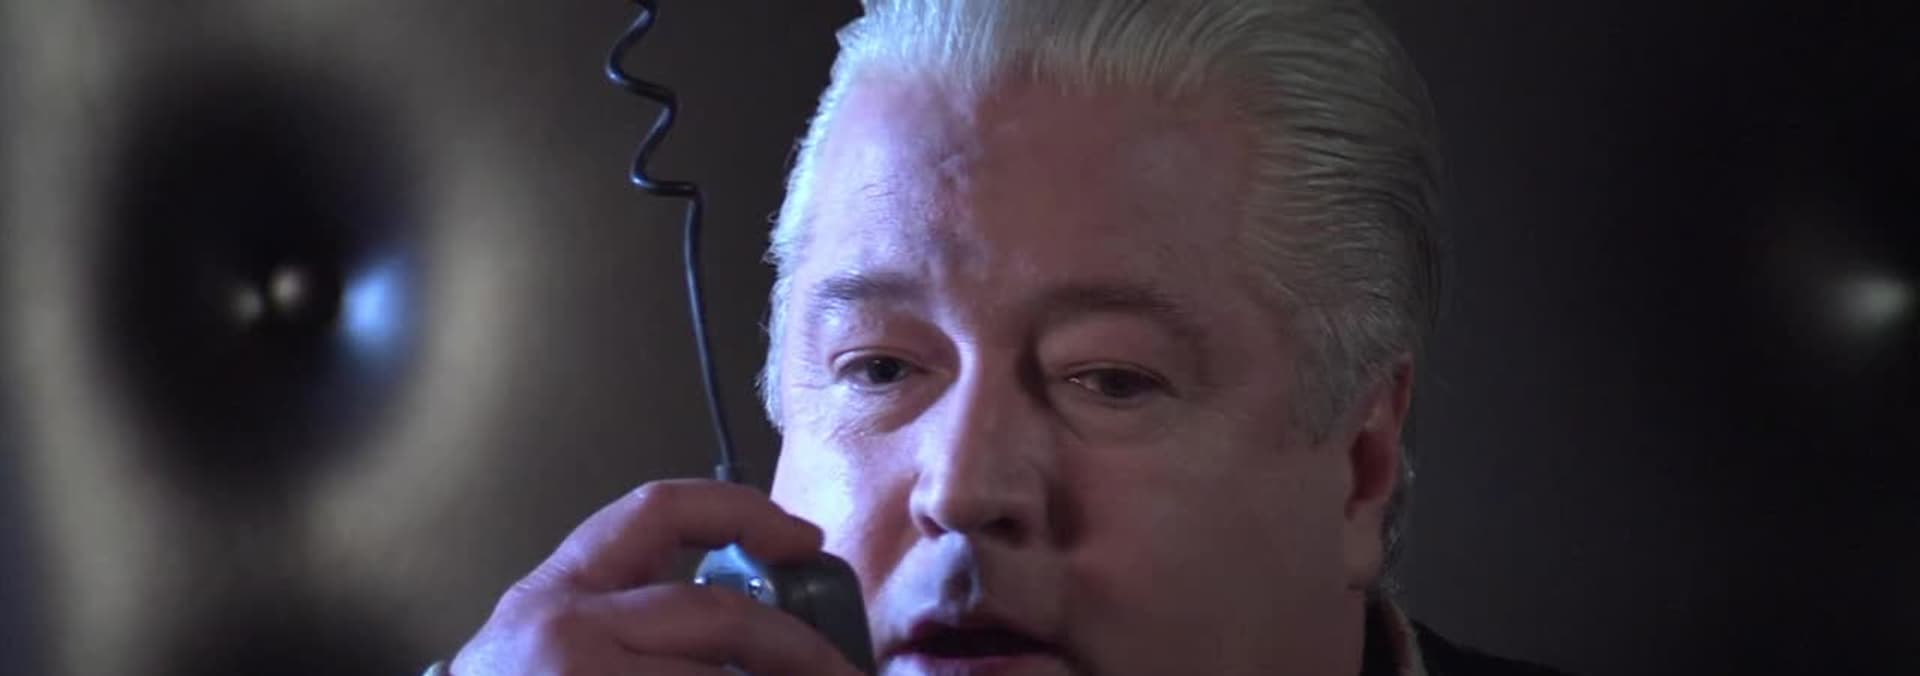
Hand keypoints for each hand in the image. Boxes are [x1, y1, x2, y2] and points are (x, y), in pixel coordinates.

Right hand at [449, 479, 865, 675]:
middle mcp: (566, 627)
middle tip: (843, 671)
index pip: (658, 510)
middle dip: (794, 644)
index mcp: (561, 588)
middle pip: (713, 614)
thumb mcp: (557, 637)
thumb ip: (637, 613)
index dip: (743, 511)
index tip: (805, 538)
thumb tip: (768, 626)